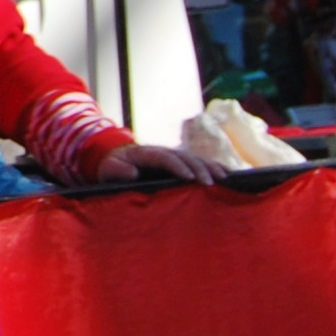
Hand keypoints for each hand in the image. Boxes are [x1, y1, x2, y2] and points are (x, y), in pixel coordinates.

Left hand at [92, 143, 225, 187]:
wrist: (115, 157)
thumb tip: (132, 173)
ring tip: (224, 177)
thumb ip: (118, 170)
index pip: (165, 157)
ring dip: (210, 166)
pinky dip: (213, 167)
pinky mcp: (180, 162)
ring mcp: (173, 155)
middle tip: (210, 183)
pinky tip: (227, 174)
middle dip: (198, 168)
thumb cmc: (112, 166)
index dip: (177, 166)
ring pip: (195, 158)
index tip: (189, 178)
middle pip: (184, 157)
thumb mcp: (108, 168)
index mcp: (146, 153)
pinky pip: (199, 163)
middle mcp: (163, 151)